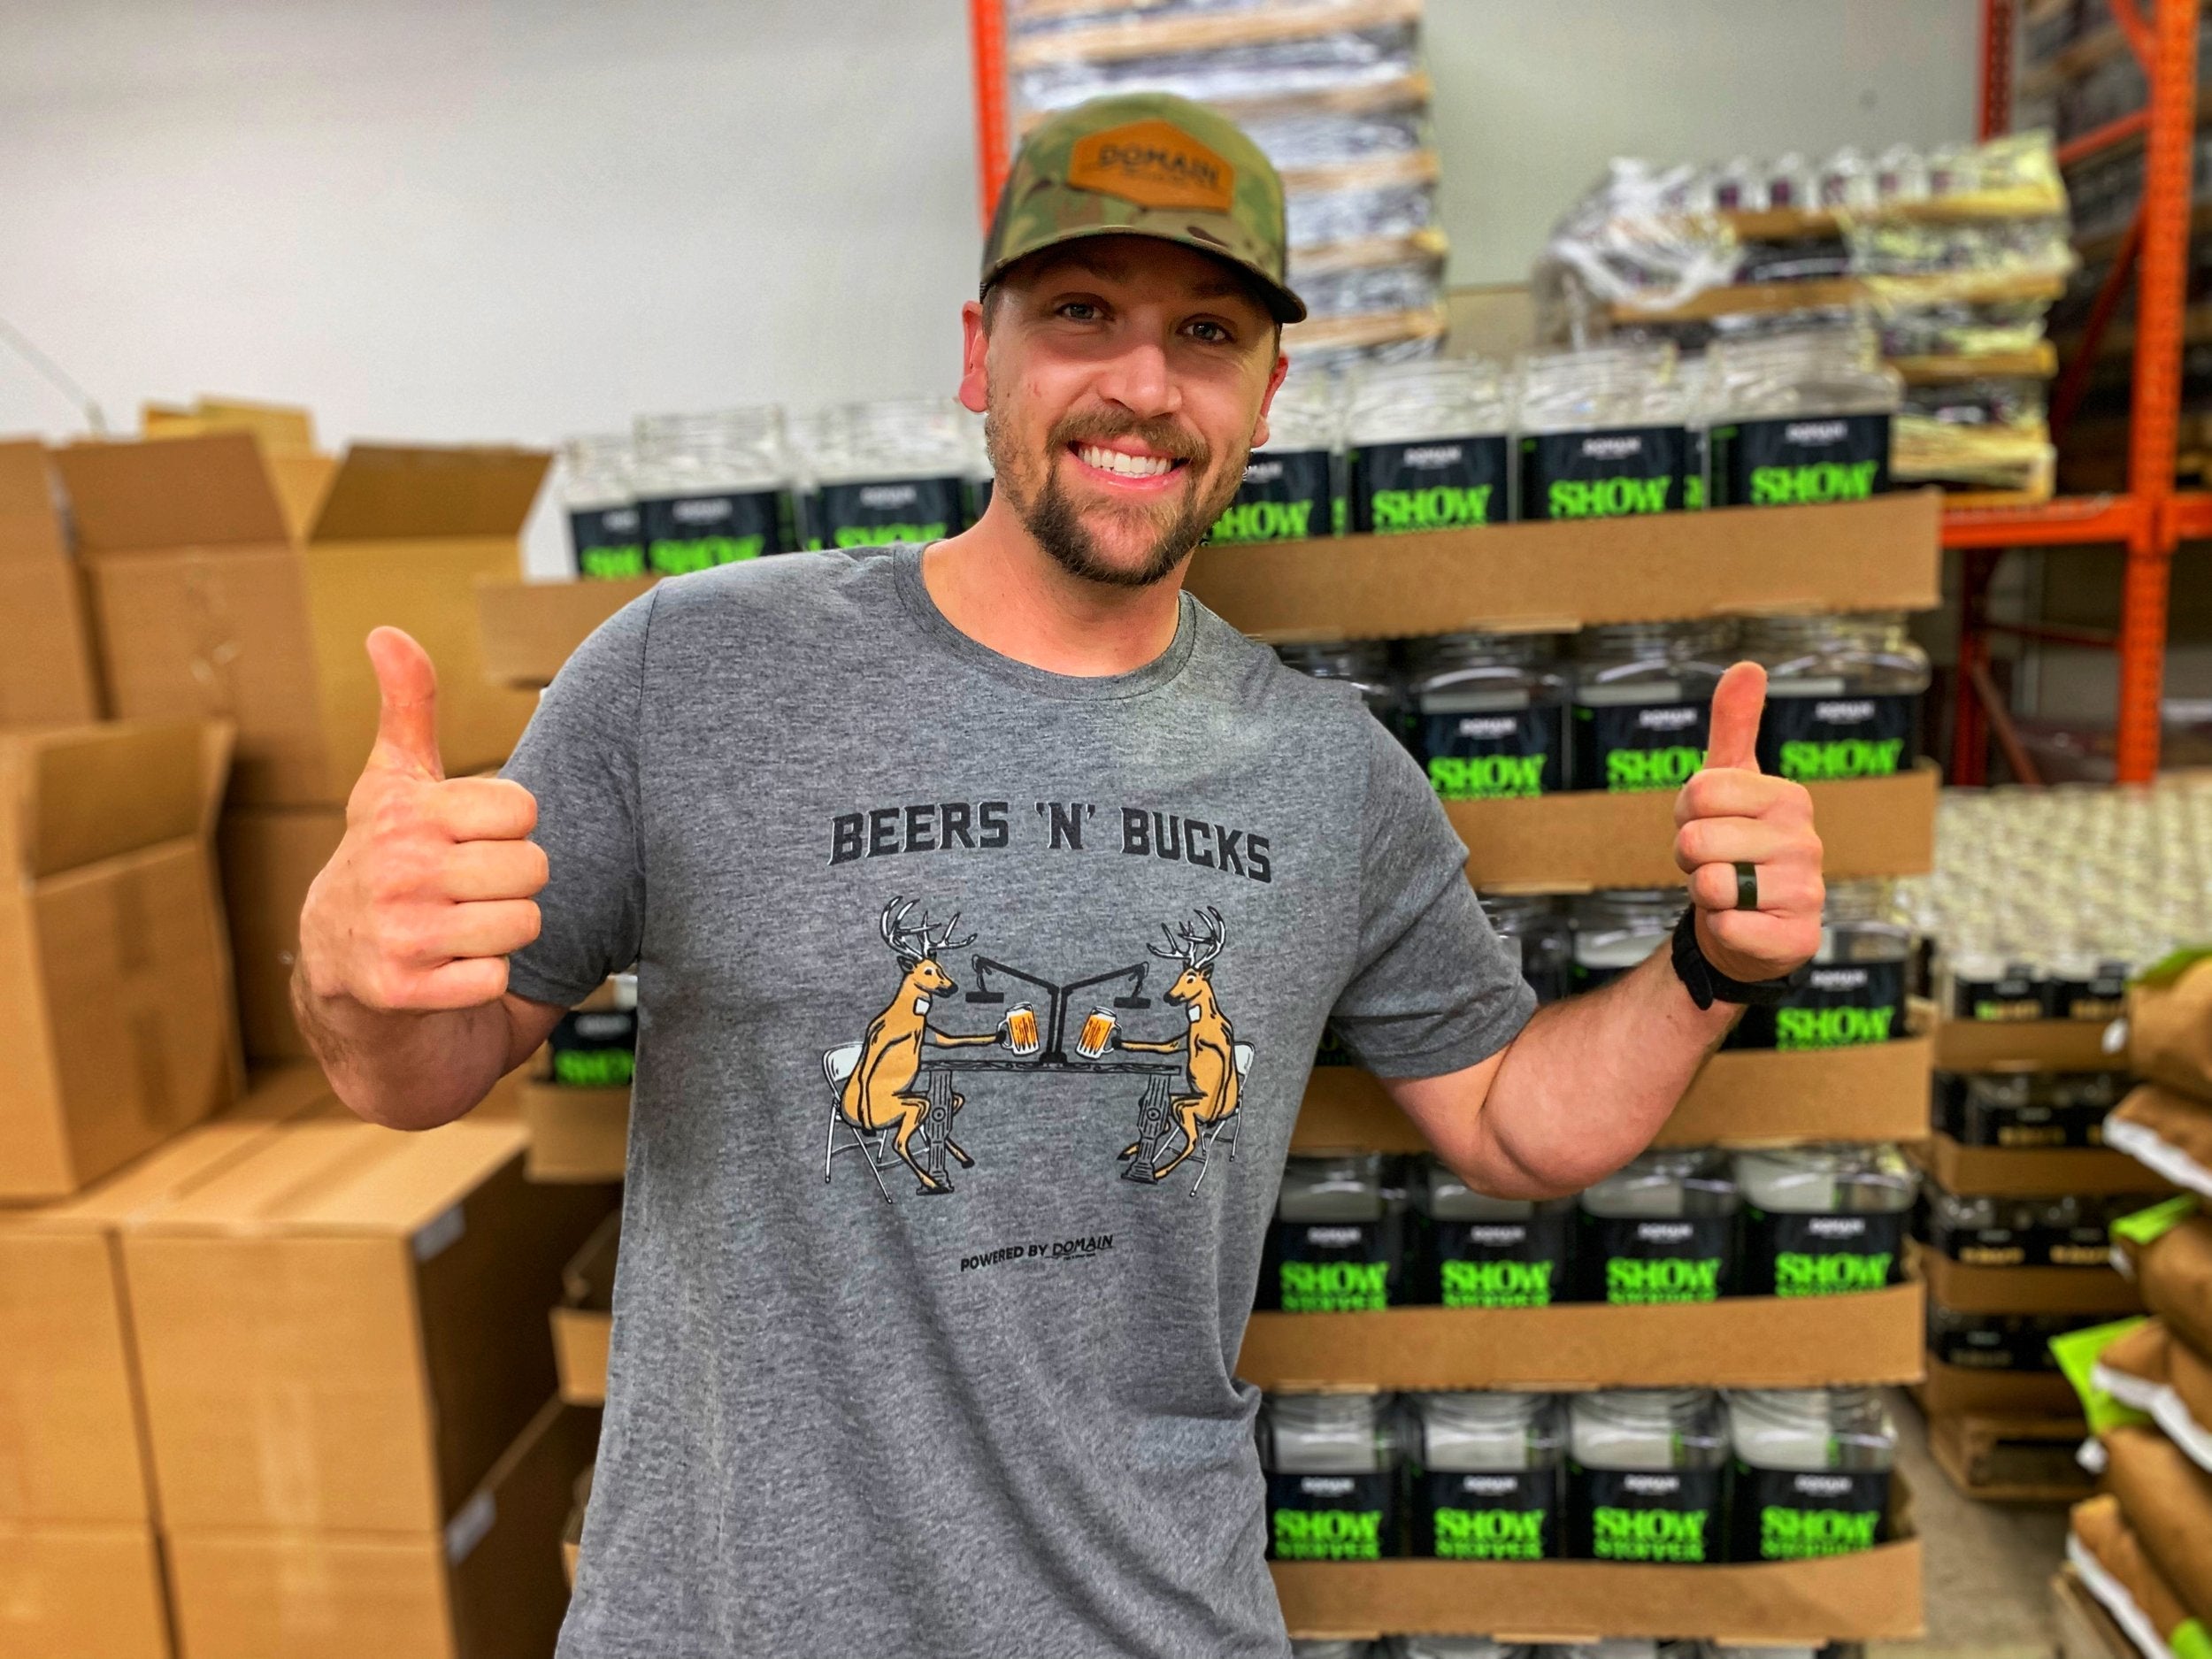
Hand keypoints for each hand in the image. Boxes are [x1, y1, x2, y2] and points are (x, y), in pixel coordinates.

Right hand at [297, 628, 546, 1010]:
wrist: (337, 971)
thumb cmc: (383, 863)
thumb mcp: (393, 782)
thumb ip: (407, 707)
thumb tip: (386, 631)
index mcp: (407, 810)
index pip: (523, 808)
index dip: (508, 828)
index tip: (469, 839)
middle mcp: (397, 867)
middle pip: (533, 869)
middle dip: (514, 884)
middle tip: (471, 889)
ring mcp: (398, 931)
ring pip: (523, 924)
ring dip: (504, 932)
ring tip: (462, 925)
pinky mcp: (403, 990)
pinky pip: (495, 978)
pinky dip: (483, 980)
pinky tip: (449, 968)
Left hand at [1671, 661, 1824, 984]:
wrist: (1746, 925)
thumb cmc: (1735, 846)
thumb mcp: (1731, 782)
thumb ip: (1734, 725)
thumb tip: (1747, 666)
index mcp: (1789, 798)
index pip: (1699, 790)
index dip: (1684, 813)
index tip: (1704, 823)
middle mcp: (1806, 842)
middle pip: (1698, 839)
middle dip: (1688, 855)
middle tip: (1712, 862)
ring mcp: (1807, 892)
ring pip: (1710, 885)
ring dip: (1702, 892)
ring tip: (1726, 891)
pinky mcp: (1799, 939)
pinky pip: (1727, 926)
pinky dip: (1720, 928)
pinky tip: (1741, 924)